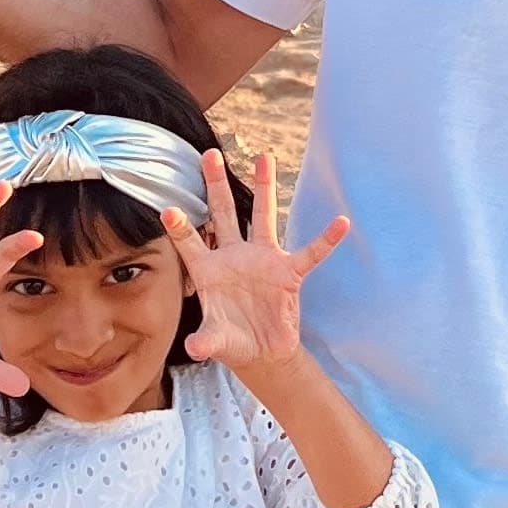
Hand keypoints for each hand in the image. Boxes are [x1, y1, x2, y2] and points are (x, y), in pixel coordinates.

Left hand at [164, 146, 349, 376]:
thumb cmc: (233, 342)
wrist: (262, 353)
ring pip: (263, 216)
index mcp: (209, 271)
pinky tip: (340, 223)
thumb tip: (195, 349)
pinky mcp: (289, 273)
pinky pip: (310, 253)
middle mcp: (234, 258)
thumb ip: (205, 342)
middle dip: (216, 184)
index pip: (190, 243)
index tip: (166, 210)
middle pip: (223, 214)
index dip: (179, 227)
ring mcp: (263, 261)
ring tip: (264, 157)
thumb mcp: (216, 342)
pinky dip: (326, 239)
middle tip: (208, 154)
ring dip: (264, 187)